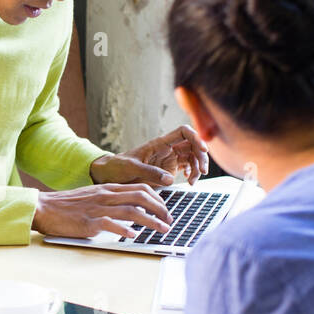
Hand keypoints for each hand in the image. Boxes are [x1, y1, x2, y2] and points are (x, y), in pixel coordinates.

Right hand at [33, 184, 172, 238]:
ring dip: (151, 221)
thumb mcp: (93, 196)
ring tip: (162, 229)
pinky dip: (125, 229)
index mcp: (107, 188)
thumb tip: (132, 210)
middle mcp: (105, 196)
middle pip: (141, 197)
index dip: (158, 199)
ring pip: (131, 210)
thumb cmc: (67, 205)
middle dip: (160, 209)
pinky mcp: (88, 222)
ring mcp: (97, 208)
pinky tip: (134, 235)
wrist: (44, 208)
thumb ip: (111, 200)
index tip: (166, 210)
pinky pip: (111, 224)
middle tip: (169, 221)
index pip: (140, 188)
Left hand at [91, 125, 208, 185]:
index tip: (202, 150)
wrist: (110, 175)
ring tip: (192, 182)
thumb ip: (150, 172)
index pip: (183, 132)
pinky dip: (192, 174)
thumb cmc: (118, 167)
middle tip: (202, 172)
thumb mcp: (131, 168)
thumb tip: (170, 179)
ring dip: (197, 168)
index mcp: (159, 143)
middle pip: (192, 145)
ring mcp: (169, 159)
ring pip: (192, 157)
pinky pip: (187, 168)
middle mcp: (167, 149)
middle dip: (201, 156)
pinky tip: (189, 181)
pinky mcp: (169, 170)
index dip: (195, 137)